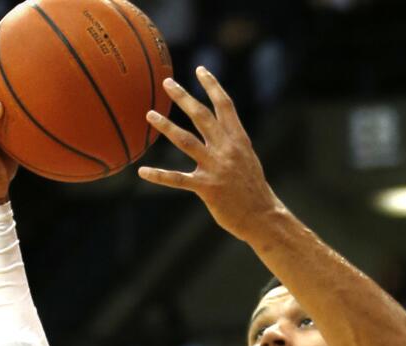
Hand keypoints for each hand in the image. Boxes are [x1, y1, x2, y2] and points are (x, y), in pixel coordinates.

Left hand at [138, 67, 282, 240]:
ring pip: (186, 141)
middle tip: (167, 82)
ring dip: (166, 126)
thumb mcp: (247, 159)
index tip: (200, 69)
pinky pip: (177, 179)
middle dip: (184, 97)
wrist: (263, 216)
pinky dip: (159, 175)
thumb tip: (222, 130)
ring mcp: (216, 167)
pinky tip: (143, 171)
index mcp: (239, 140)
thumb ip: (233, 143)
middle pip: (202, 116)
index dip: (212, 86)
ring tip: (149, 114)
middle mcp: (227, 149)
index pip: (225, 106)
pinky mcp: (207, 187)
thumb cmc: (253, 189)